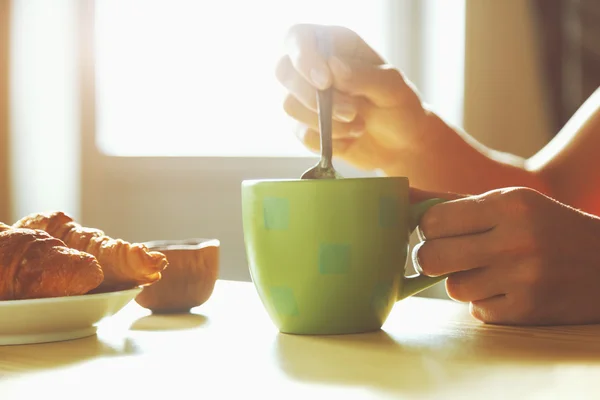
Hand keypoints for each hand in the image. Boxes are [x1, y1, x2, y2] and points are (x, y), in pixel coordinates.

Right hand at [276, 24, 427, 171]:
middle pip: (283, 71)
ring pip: (290, 106)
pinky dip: (330, 140)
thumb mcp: (392, 88)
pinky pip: (302, 134)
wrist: (401, 145)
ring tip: (358, 124)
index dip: (304, 57)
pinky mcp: (305, 127)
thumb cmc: (399, 107)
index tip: (325, 81)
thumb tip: (333, 67)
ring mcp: (306, 99)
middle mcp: (314, 68)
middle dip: (312, 96)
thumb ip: (364, 76)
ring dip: (327, 122)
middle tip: (351, 112)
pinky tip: (351, 137)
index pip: (299, 37)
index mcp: (334, 45)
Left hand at [412, 186, 599, 325]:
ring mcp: (523, 279)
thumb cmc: (545, 226)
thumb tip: (399, 194)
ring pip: (453, 287)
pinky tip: (509, 288)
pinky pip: (477, 310)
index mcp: (508, 205)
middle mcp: (515, 240)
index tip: (437, 231)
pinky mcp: (528, 311)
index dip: (428, 229)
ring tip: (490, 270)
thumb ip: (451, 201)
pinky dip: (486, 302)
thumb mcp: (507, 202)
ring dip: (463, 281)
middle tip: (445, 254)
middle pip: (431, 258)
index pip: (432, 220)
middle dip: (431, 258)